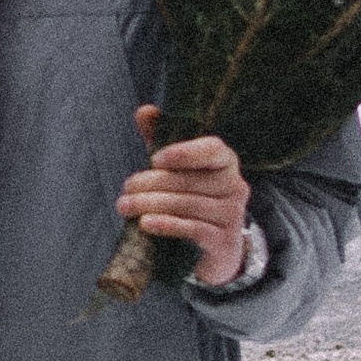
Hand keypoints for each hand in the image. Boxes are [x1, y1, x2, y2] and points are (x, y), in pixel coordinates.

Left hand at [120, 104, 250, 289]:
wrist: (218, 249)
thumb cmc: (193, 200)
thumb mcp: (177, 170)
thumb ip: (161, 141)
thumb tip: (144, 111)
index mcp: (225, 162)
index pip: (213, 149)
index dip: (185, 152)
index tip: (155, 158)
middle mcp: (235, 186)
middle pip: (190, 180)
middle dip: (152, 183)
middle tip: (126, 188)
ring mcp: (232, 215)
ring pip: (188, 205)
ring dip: (152, 204)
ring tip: (125, 206)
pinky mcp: (224, 241)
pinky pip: (193, 229)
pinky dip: (167, 225)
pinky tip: (146, 223)